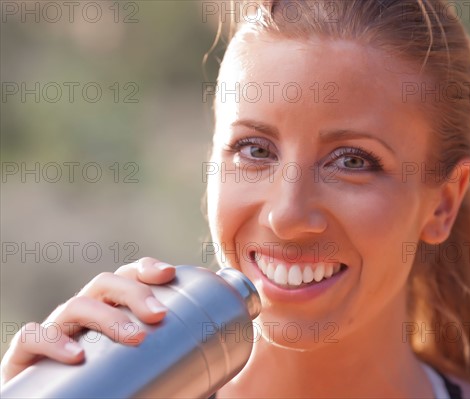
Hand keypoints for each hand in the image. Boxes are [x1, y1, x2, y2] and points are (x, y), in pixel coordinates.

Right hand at [0, 257, 175, 384]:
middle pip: (106, 284)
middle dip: (134, 290)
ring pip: (75, 305)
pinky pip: (33, 337)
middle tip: (160, 315)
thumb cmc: (118, 386)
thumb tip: (226, 369)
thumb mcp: (150, 371)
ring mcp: (57, 330)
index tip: (170, 274)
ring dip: (107, 316)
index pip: (128, 277)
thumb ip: (181, 367)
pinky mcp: (28, 356)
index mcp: (113, 310)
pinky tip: (76, 356)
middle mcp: (86, 313)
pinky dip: (53, 342)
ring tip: (134, 337)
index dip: (147, 268)